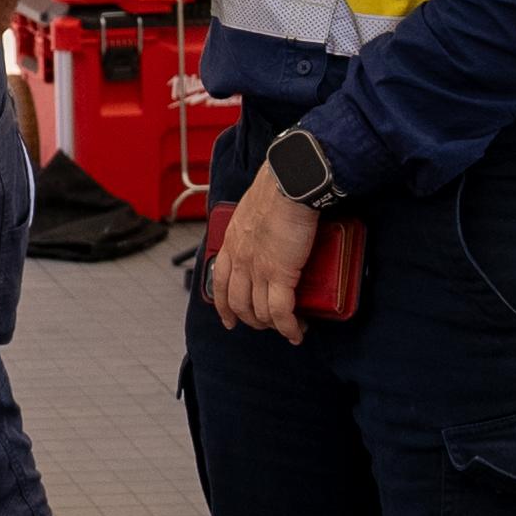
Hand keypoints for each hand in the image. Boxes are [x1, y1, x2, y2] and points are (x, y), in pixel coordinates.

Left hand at [206, 166, 318, 344]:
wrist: (290, 184)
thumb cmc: (277, 188)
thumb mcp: (251, 208)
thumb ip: (253, 225)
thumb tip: (266, 230)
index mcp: (231, 241)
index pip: (219, 280)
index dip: (223, 304)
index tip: (228, 317)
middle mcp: (240, 258)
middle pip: (237, 302)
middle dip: (250, 319)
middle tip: (264, 325)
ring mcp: (258, 268)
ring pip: (258, 311)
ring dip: (272, 325)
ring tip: (286, 328)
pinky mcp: (280, 273)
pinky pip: (280, 312)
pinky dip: (288, 327)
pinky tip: (295, 332)